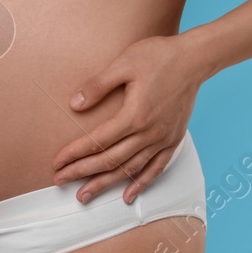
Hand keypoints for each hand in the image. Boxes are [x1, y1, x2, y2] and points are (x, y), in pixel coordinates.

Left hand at [49, 34, 205, 204]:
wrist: (194, 59)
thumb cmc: (158, 57)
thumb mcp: (123, 64)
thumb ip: (98, 85)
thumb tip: (74, 104)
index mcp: (134, 116)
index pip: (97, 141)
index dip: (74, 154)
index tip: (57, 162)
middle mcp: (149, 133)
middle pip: (110, 160)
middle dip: (82, 173)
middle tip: (61, 181)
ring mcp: (163, 139)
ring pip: (130, 169)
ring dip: (106, 184)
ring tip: (86, 195)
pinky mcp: (174, 139)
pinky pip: (156, 168)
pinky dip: (141, 183)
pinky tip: (128, 196)